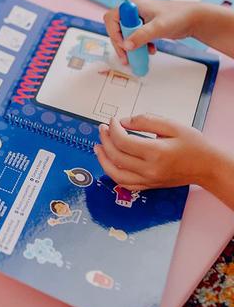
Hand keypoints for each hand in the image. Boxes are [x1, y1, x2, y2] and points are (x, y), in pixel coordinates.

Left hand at [94, 115, 213, 189]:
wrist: (208, 167)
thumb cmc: (193, 145)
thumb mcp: (172, 125)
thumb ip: (145, 121)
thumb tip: (123, 121)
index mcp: (156, 152)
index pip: (123, 141)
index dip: (113, 128)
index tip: (113, 120)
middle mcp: (150, 169)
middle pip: (116, 156)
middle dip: (105, 140)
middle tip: (103, 128)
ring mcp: (149, 180)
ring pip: (116, 174)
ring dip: (103, 159)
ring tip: (98, 146)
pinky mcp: (149, 186)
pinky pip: (125, 184)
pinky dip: (112, 173)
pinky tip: (108, 162)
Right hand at [103, 0, 200, 64]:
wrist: (195, 19)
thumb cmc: (178, 17)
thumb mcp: (158, 27)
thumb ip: (141, 36)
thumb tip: (126, 46)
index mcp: (133, 7)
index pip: (112, 18)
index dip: (114, 33)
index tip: (123, 45)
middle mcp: (133, 12)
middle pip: (117, 29)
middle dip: (121, 45)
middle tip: (126, 58)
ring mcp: (139, 20)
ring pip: (126, 35)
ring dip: (130, 48)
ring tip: (136, 58)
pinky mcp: (146, 27)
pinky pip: (136, 38)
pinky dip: (140, 47)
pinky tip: (150, 51)